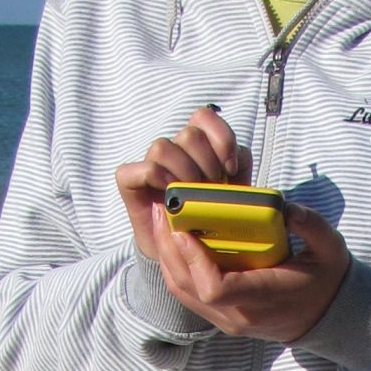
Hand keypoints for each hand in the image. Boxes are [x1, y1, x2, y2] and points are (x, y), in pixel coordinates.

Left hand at [114, 109, 350, 344]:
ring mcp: (226, 319)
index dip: (193, 259)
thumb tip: (284, 205)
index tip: (183, 229)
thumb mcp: (330, 248)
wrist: (326, 317)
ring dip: (166, 255)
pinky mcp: (220, 316)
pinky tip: (172, 239)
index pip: (215, 288)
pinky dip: (175, 265)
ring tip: (161, 220)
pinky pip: (187, 293)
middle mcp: (238, 314)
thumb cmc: (326, 279)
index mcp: (263, 298)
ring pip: (181, 290)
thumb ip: (310, 224)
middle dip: (167, 247)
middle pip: (187, 287)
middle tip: (161, 210)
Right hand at [115, 106, 249, 258]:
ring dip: (182, 172)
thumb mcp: (233, 192)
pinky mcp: (131, 182)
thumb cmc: (209, 218)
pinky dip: (156, 178)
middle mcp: (174, 151)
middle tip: (211, 188)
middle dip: (206, 163)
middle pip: (189, 134)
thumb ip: (239, 166)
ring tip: (191, 195)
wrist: (184, 252)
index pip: (205, 117)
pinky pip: (139, 169)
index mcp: (198, 146)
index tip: (231, 169)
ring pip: (163, 147)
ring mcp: (152, 165)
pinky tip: (169, 196)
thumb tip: (237, 156)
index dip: (221, 138)